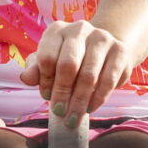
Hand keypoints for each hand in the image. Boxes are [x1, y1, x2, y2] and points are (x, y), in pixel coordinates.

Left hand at [19, 19, 133, 118]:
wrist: (102, 50)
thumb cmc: (68, 59)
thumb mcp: (49, 62)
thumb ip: (35, 70)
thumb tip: (26, 78)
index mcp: (57, 30)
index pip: (47, 57)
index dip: (45, 81)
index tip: (46, 96)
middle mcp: (80, 29)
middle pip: (68, 65)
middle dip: (62, 93)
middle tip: (60, 113)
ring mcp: (102, 38)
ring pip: (89, 75)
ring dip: (79, 101)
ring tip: (73, 118)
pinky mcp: (120, 51)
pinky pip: (109, 79)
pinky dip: (98, 98)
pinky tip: (90, 108)